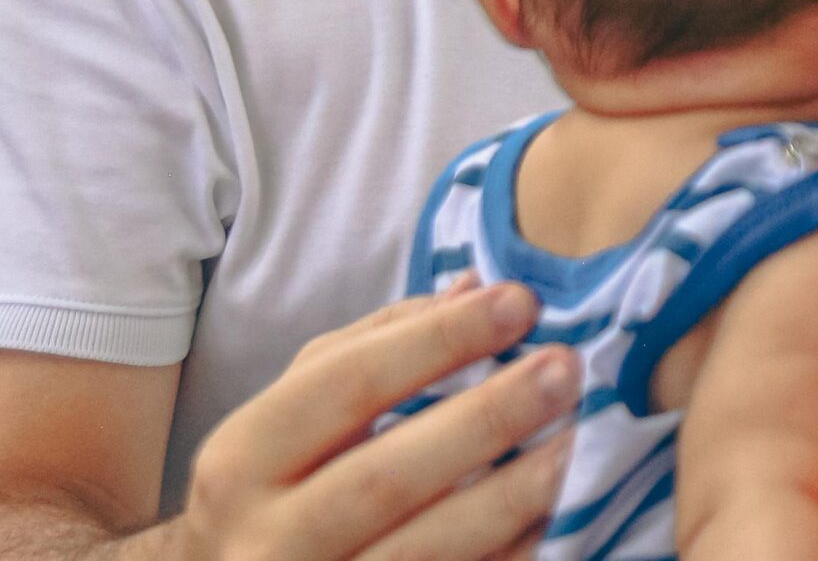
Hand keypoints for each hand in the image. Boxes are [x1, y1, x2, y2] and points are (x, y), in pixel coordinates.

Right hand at [167, 279, 575, 560]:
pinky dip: (510, 556)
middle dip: (484, 419)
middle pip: (386, 476)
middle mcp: (264, 541)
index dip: (438, 340)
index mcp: (240, 462)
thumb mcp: (296, 414)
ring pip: (423, 551)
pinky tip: (562, 520)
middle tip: (564, 370)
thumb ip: (374, 346)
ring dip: (511, 498)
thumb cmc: (277, 488)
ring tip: (577, 447)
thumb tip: (473, 285)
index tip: (521, 301)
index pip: (347, 385)